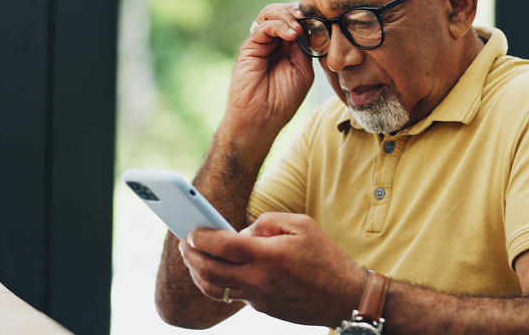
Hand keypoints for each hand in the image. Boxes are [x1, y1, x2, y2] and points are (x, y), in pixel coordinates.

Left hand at [179, 213, 366, 326]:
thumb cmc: (325, 257)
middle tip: (184, 244)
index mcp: (267, 255)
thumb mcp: (302, 225)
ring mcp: (258, 297)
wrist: (343, 296)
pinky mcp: (262, 308)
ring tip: (193, 259)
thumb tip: (242, 231)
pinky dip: (220, 282)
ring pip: (215, 289)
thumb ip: (268, 221)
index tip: (191, 230)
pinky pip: (234, 294)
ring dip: (198, 274)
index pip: (221, 245)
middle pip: (209, 271)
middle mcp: (258, 279)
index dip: (200, 236)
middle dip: (191, 256)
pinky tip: (219, 270)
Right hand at [225, 3, 314, 134]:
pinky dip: (279, 25)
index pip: (296, 20)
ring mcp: (260, 43)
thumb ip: (304, 47)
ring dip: (288, 15)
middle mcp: (272, 42)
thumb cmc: (283, 99)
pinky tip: (291, 34)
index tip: (320, 18)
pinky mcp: (249, 47)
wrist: (262, 118)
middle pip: (282, 12)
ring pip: (271, 14)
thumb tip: (308, 24)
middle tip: (307, 17)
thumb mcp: (303, 69)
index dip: (307, 16)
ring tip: (298, 27)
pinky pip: (263, 26)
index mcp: (287, 47)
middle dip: (297, 11)